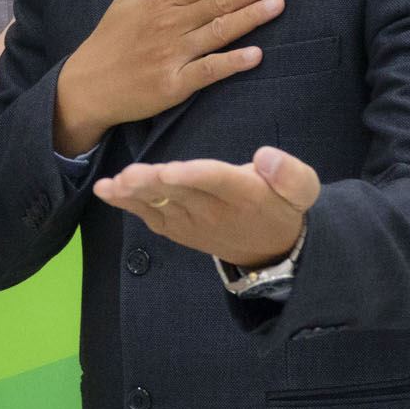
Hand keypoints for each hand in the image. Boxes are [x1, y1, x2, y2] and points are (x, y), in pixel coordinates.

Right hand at [53, 0, 289, 152]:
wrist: (85, 87)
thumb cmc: (108, 42)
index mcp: (161, 3)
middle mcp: (169, 25)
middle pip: (218, 3)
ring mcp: (172, 55)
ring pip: (218, 32)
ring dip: (250, 17)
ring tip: (278, 5)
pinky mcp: (172, 85)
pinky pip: (207, 72)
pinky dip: (231, 63)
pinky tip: (255, 55)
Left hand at [92, 146, 320, 266]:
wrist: (272, 250)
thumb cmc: (283, 206)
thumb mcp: (303, 188)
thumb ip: (290, 173)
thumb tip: (266, 157)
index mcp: (244, 195)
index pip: (216, 182)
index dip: (193, 175)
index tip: (170, 169)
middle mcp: (214, 211)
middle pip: (180, 194)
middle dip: (152, 184)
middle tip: (128, 175)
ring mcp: (192, 223)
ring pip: (161, 206)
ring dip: (135, 195)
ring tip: (113, 184)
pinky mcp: (178, 229)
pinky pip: (150, 217)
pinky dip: (127, 204)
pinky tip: (106, 190)